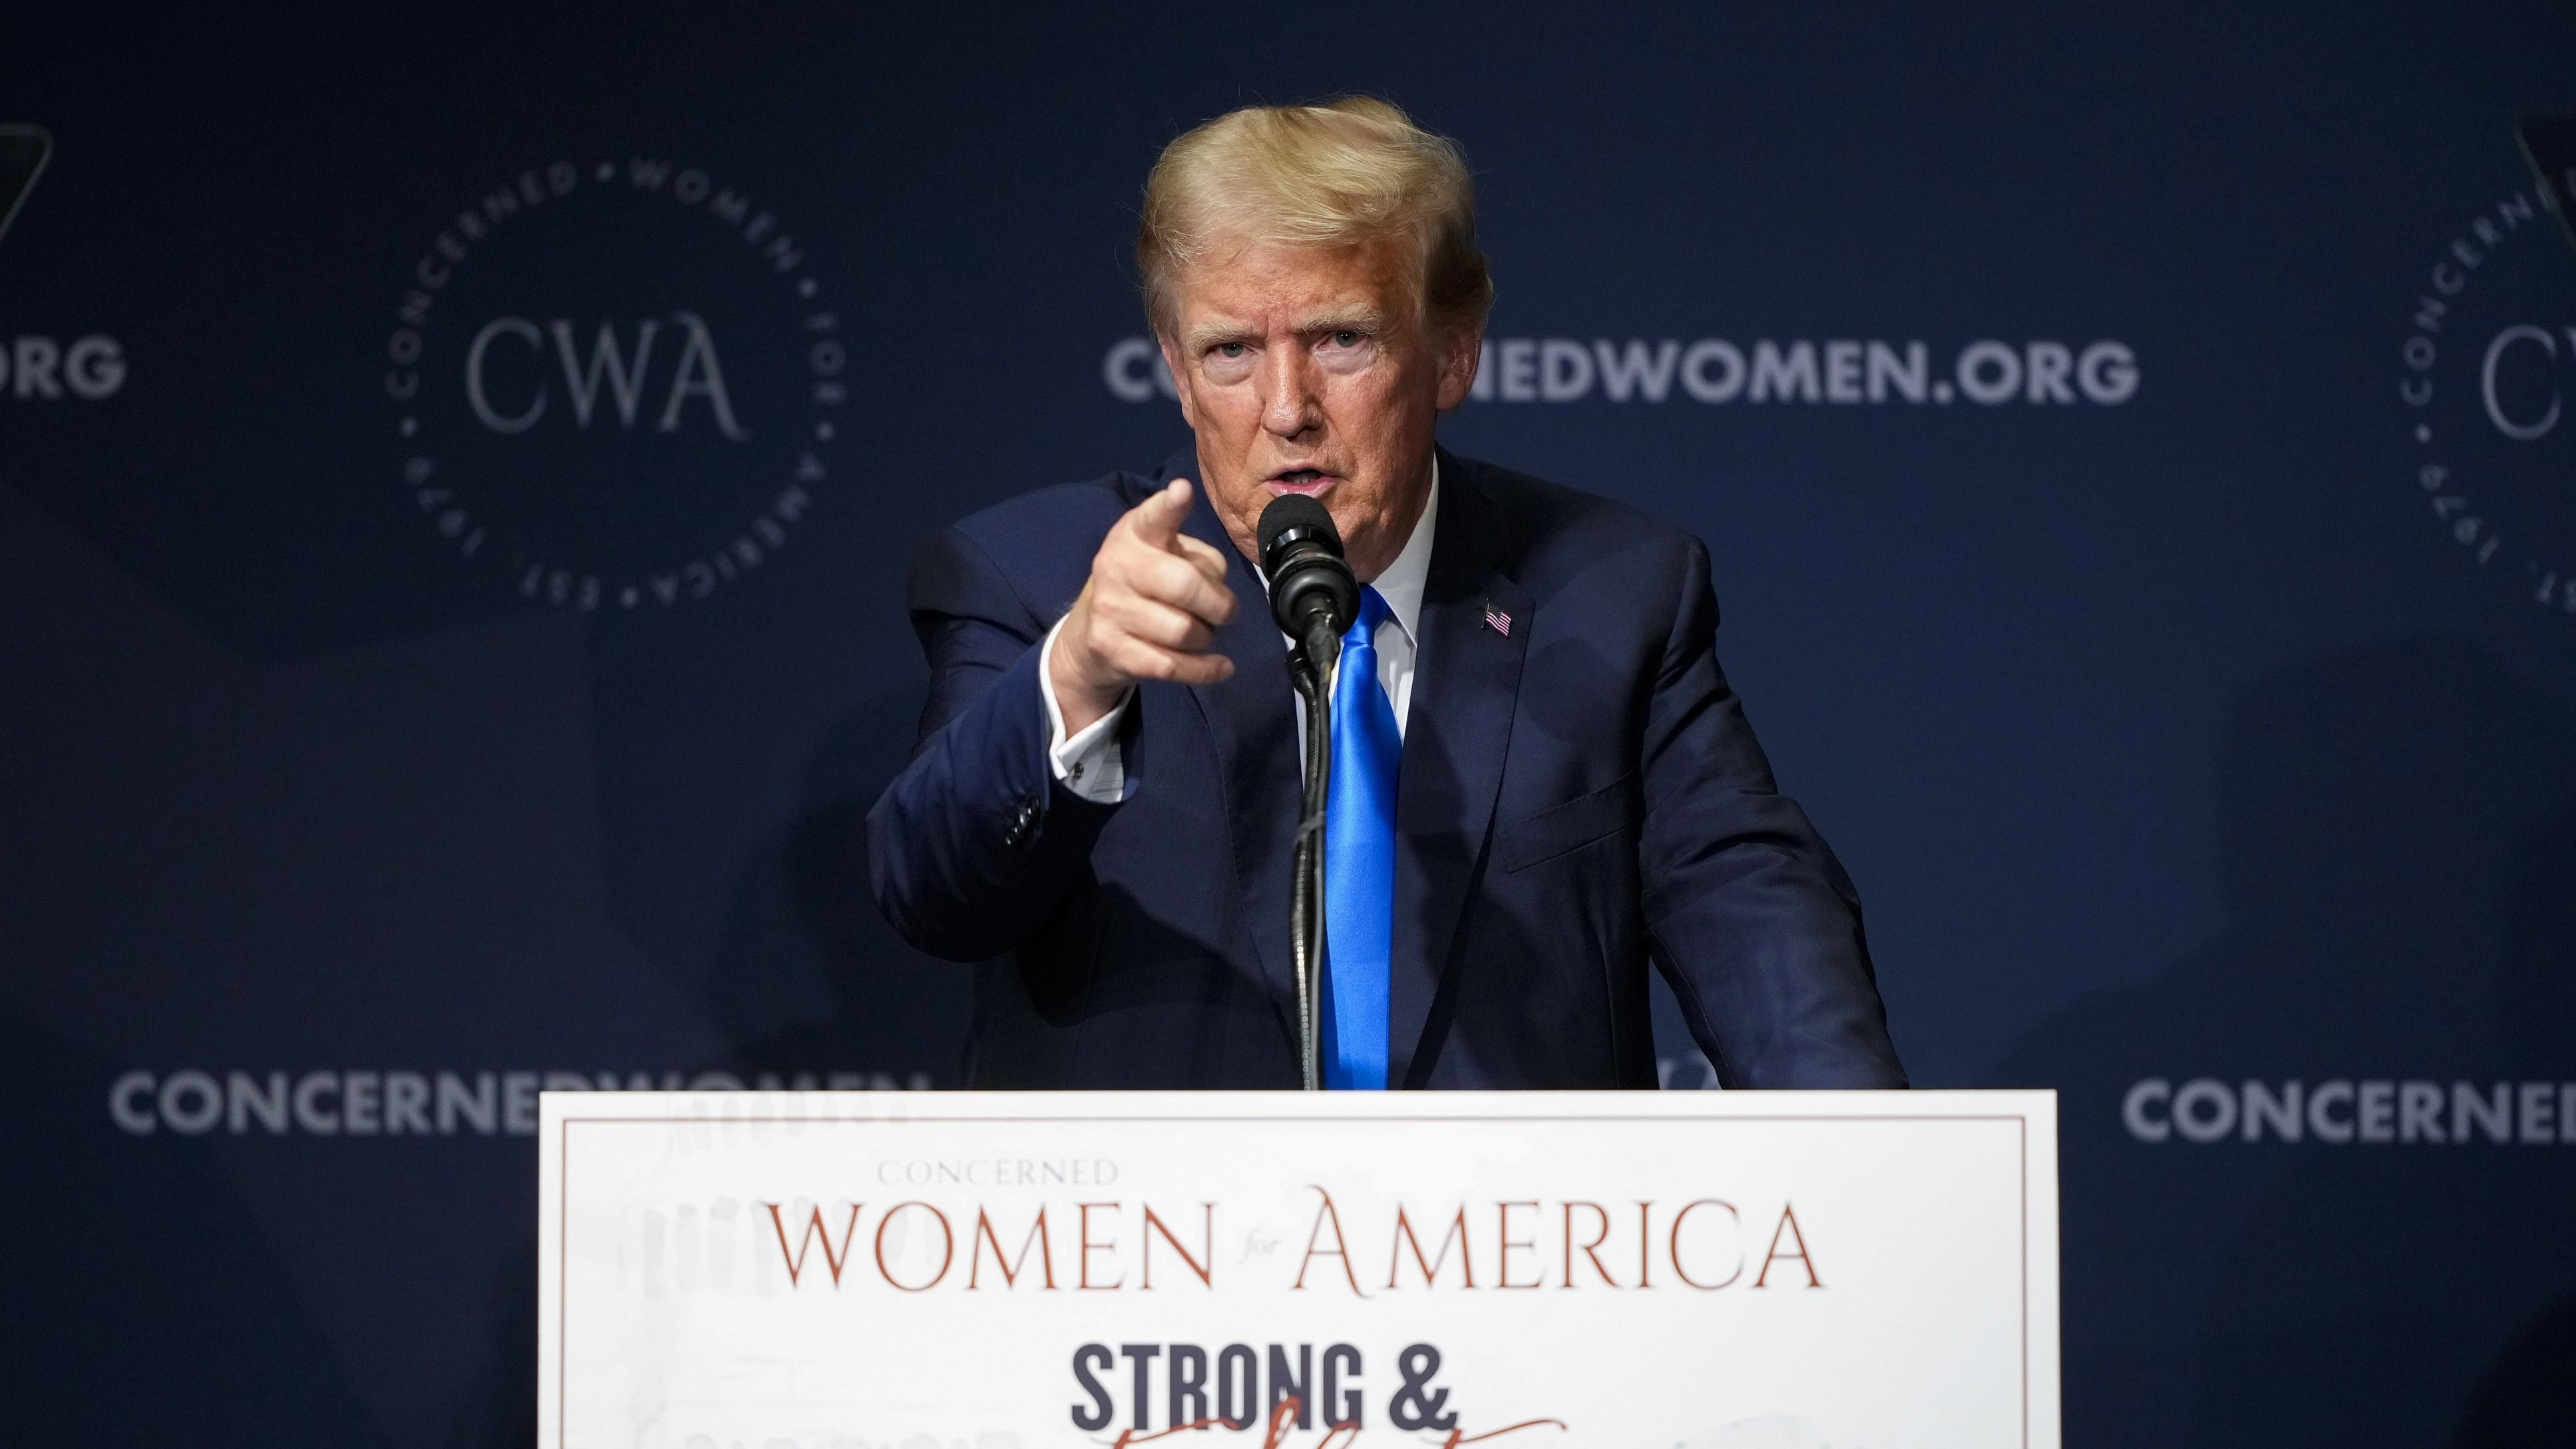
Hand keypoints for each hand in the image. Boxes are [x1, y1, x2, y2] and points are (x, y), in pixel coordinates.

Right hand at [1049, 478, 1239, 733]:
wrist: (1091, 633)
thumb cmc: (1143, 585)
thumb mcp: (1163, 556)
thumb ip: (1196, 559)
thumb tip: (1219, 590)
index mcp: (1133, 535)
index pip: (1152, 517)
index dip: (1169, 506)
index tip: (1182, 491)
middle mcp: (1116, 567)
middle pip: (1184, 585)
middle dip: (1219, 604)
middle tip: (1226, 611)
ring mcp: (1111, 610)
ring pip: (1183, 631)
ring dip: (1207, 637)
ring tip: (1205, 633)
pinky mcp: (1113, 650)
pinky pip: (1173, 666)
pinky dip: (1206, 669)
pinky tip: (1221, 667)